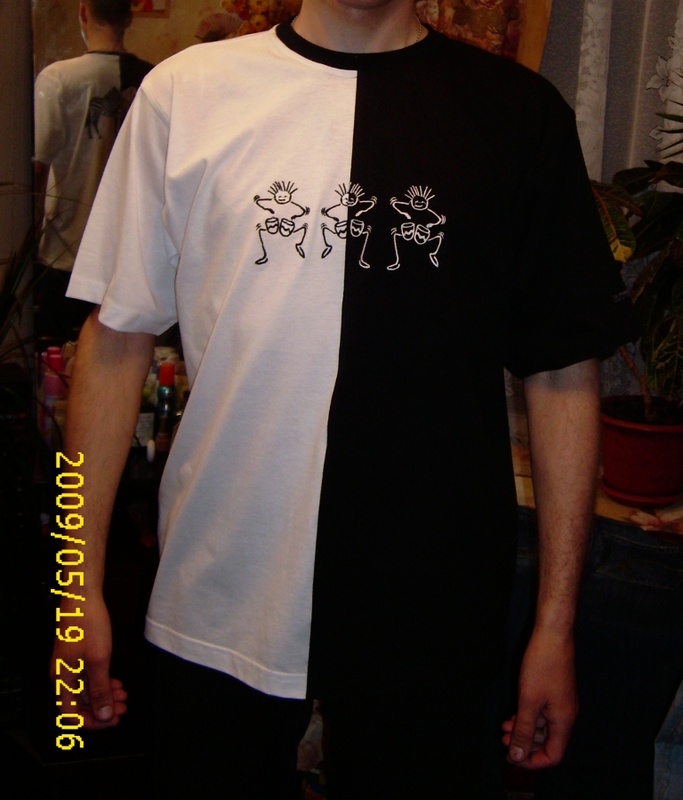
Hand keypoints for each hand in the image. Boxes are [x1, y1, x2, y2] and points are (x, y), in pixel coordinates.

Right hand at [51, 594, 126, 729]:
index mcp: (62, 680)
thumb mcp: (98, 661)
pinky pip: (88, 677)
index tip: (112, 720)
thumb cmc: (88, 626)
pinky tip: (117, 683)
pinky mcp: (77, 656)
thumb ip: (100, 690)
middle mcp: (62, 676)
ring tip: (124, 696)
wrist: (83, 597)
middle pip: (80, 704)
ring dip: (105, 696)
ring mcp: (69, 666)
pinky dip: (103, 682)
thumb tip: (104, 716)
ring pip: (86, 690)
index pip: (72, 715)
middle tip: (123, 709)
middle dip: (103, 709)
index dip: (92, 722)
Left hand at [502, 629, 577, 768]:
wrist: (552, 635)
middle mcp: (566, 715)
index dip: (532, 760)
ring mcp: (561, 703)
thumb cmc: (542, 666)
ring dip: (523, 729)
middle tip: (502, 740)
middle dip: (524, 744)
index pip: (553, 755)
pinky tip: (512, 713)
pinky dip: (527, 716)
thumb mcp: (528, 701)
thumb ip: (524, 730)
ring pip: (542, 727)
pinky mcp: (554, 691)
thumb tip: (518, 756)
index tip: (512, 756)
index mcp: (564, 721)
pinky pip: (542, 713)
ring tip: (503, 727)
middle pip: (547, 743)